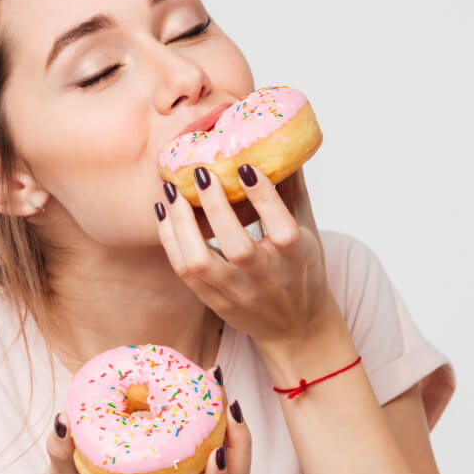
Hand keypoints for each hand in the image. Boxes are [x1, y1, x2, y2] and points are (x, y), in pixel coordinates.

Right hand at [37, 387, 251, 473]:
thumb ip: (58, 454)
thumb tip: (63, 421)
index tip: (217, 453)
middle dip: (239, 448)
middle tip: (228, 406)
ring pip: (229, 467)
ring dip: (234, 431)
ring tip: (220, 391)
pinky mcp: (181, 467)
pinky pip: (210, 447)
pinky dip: (215, 422)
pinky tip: (201, 388)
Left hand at [155, 165, 339, 350]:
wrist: (296, 328)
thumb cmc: (302, 271)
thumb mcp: (308, 231)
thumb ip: (293, 191)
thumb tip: (283, 145)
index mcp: (296, 257)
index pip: (282, 229)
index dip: (264, 198)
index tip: (245, 167)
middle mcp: (267, 278)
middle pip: (238, 248)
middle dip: (216, 208)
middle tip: (201, 172)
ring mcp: (238, 292)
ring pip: (201, 263)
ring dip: (182, 225)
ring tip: (172, 192)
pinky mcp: (214, 301)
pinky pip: (184, 272)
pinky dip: (170, 240)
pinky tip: (164, 212)